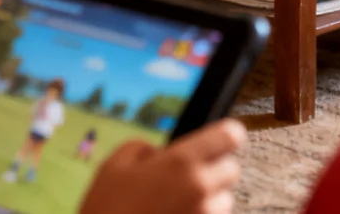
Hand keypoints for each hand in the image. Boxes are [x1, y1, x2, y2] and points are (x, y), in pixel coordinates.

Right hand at [80, 119, 244, 213]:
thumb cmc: (107, 210)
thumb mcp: (114, 166)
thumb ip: (144, 148)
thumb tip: (160, 153)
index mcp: (181, 163)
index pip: (230, 135)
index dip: (224, 134)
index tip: (219, 138)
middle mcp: (200, 189)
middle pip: (232, 170)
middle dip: (214, 170)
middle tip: (187, 177)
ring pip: (224, 200)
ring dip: (208, 199)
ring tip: (177, 205)